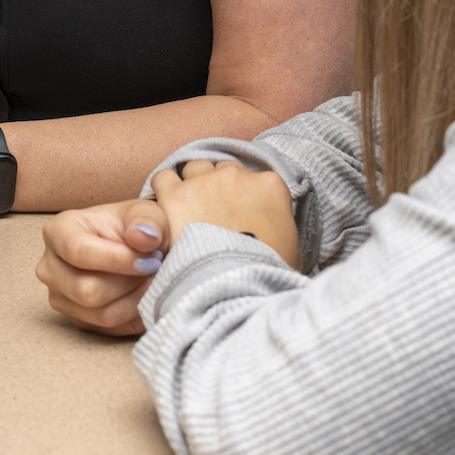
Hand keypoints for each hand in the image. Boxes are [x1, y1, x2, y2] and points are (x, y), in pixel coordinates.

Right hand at [35, 200, 169, 335]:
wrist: (134, 248)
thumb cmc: (134, 228)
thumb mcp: (145, 214)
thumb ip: (147, 223)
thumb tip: (144, 237)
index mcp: (57, 231)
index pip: (77, 250)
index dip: (117, 259)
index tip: (150, 259)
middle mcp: (50, 267)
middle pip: (87, 290)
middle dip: (130, 282)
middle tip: (155, 268)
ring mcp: (60, 297)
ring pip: (101, 314)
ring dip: (137, 299)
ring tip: (152, 279)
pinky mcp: (77, 320)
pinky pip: (111, 329)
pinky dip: (135, 314)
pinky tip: (146, 294)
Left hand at [150, 158, 299, 268]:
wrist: (236, 285)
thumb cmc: (266, 273)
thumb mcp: (291, 250)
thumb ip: (279, 227)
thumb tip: (268, 232)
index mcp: (269, 186)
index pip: (252, 178)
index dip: (243, 196)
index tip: (237, 212)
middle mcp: (236, 176)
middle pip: (222, 170)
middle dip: (217, 187)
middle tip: (212, 213)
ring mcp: (204, 182)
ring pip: (193, 169)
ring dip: (191, 185)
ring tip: (188, 211)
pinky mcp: (175, 194)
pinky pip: (163, 178)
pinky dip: (164, 191)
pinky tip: (167, 210)